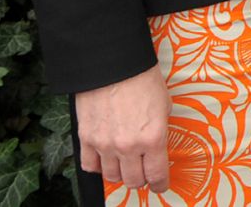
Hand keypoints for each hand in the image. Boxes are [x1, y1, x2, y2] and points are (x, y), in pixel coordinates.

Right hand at [75, 65, 170, 191]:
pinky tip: (104, 158)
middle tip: (143, 171)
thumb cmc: (142, 79)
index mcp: (153, 138)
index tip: (160, 185)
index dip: (159, 184)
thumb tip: (156, 146)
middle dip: (141, 179)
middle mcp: (129, 146)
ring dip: (120, 173)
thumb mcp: (164, 105)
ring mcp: (105, 145)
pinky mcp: (87, 139)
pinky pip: (90, 166)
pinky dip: (98, 166)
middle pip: (134, 180)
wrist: (113, 64)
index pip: (156, 175)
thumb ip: (159, 130)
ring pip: (112, 176)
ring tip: (125, 163)